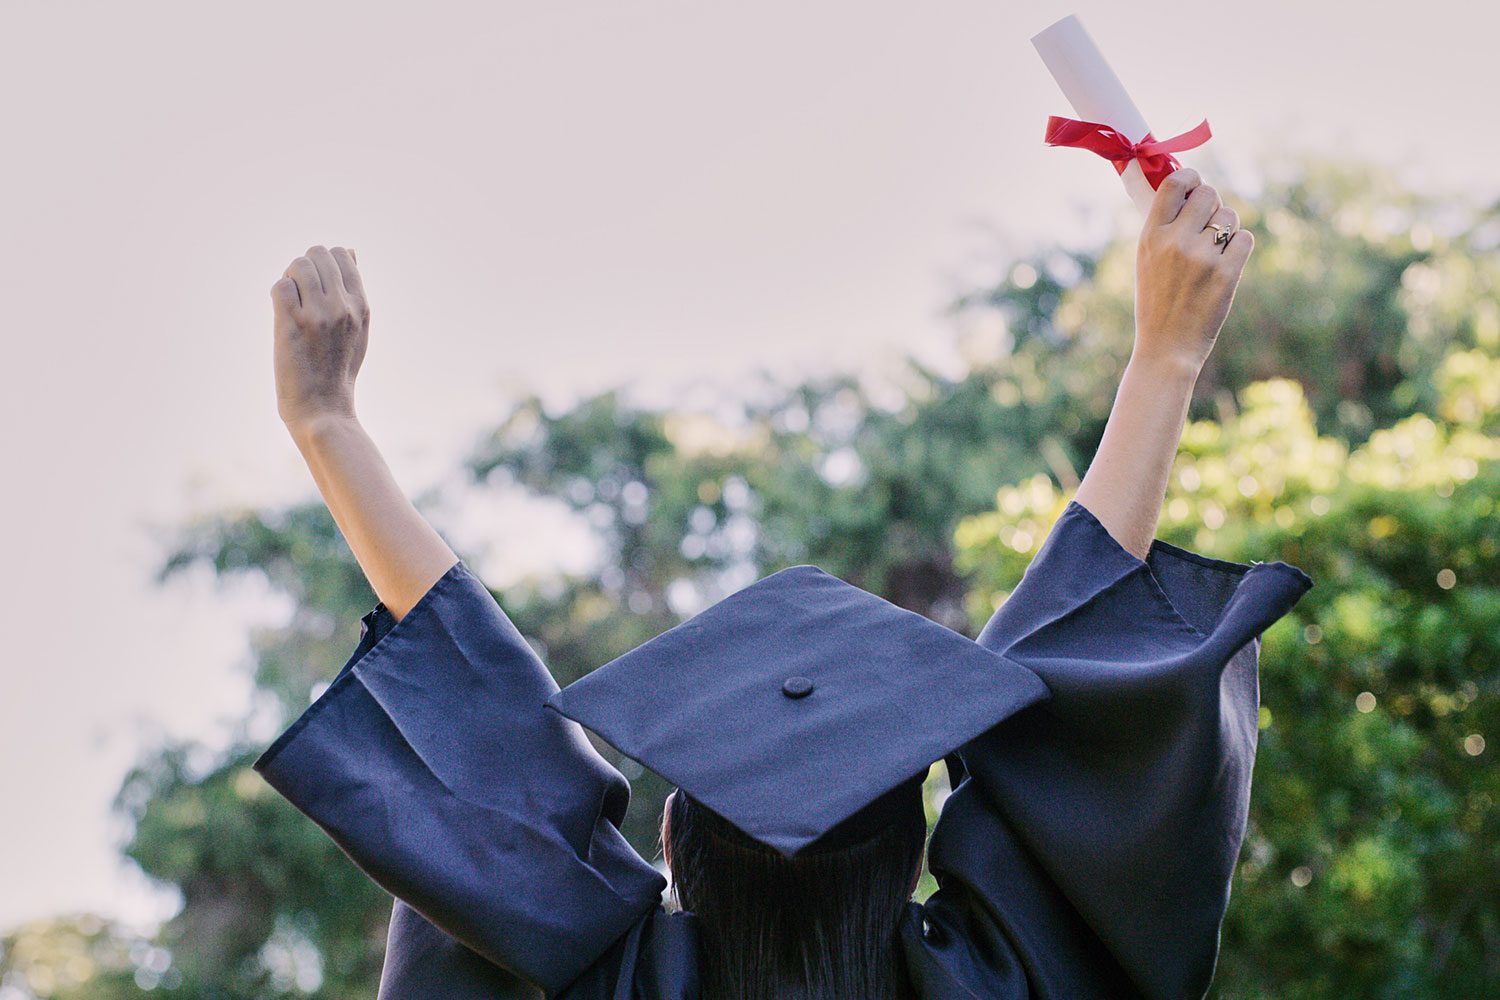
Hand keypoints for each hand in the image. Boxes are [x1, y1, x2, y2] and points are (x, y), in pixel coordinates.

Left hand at [272, 245, 369, 431]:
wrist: (324, 409)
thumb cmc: (338, 371)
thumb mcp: (358, 329)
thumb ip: (354, 291)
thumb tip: (351, 251)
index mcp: (361, 306)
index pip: (343, 254)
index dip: (324, 263)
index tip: (316, 285)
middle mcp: (342, 306)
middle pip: (318, 254)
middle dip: (304, 267)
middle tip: (299, 294)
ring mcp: (318, 314)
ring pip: (298, 265)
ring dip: (289, 279)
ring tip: (290, 303)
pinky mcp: (292, 323)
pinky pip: (280, 286)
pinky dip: (278, 295)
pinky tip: (282, 315)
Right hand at [1132, 169, 1252, 374]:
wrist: (1166, 348)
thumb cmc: (1156, 302)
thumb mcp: (1146, 260)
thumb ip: (1164, 226)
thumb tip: (1188, 188)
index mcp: (1150, 235)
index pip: (1175, 183)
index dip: (1191, 177)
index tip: (1195, 182)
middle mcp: (1175, 241)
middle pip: (1209, 194)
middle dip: (1213, 204)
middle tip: (1208, 222)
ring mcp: (1202, 257)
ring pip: (1230, 216)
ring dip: (1227, 227)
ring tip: (1214, 250)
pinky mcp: (1226, 274)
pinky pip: (1245, 238)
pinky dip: (1239, 247)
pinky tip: (1226, 263)